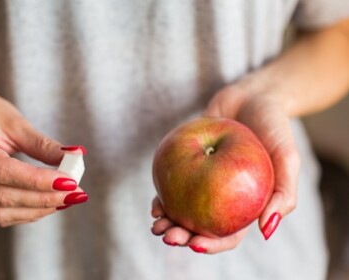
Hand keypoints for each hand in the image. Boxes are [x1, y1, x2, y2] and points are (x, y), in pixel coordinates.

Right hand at [0, 89, 87, 226]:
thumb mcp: (16, 121)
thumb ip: (43, 144)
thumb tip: (76, 157)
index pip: (3, 170)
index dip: (38, 180)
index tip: (69, 182)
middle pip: (2, 196)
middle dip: (43, 198)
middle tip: (75, 194)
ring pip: (0, 211)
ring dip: (37, 209)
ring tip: (65, 200)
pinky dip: (27, 212)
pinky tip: (48, 204)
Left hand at [151, 82, 298, 253]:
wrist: (252, 95)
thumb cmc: (274, 127)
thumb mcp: (287, 158)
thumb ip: (284, 194)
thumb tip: (265, 232)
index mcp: (246, 204)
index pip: (229, 234)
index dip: (212, 245)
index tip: (195, 244)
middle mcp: (223, 197)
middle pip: (201, 225)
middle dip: (183, 235)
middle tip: (167, 235)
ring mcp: (204, 181)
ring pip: (183, 208)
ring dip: (168, 220)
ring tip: (155, 224)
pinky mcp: (188, 163)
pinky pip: (174, 184)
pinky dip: (164, 195)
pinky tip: (155, 201)